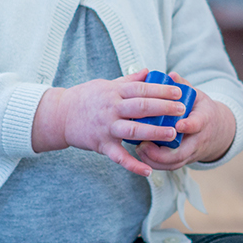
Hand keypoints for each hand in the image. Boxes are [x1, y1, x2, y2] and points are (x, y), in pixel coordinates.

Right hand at [32, 70, 192, 175]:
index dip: (161, 90)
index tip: (179, 91)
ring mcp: (106, 127)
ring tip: (172, 133)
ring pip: (133, 130)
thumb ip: (128, 81)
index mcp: (114, 92)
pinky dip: (133, 165)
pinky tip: (148, 171)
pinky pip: (119, 156)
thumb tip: (148, 71)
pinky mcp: (101, 145)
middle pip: (141, 107)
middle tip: (182, 110)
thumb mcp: (106, 85)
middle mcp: (111, 109)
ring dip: (154, 132)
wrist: (60, 115)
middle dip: (163, 108)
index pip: (141, 89)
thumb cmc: (86, 98)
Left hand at [134, 73, 236, 170]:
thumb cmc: (201, 110)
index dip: (188, 126)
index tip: (177, 125)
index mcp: (204, 120)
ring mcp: (191, 152)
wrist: (217, 131)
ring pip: (174, 162)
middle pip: (182, 152)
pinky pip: (169, 167)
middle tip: (144, 142)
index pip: (197, 125)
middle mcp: (198, 140)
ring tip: (139, 149)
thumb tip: (172, 75)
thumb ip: (184, 86)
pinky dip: (155, 164)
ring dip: (155, 159)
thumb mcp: (198, 96)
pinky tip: (141, 155)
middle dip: (161, 151)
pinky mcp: (184, 160)